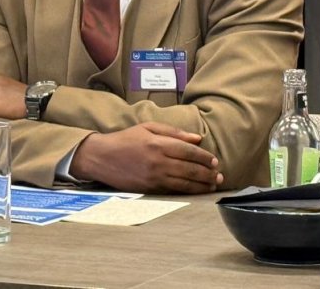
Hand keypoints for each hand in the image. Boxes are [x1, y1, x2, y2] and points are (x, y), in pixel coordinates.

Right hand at [70, 122, 223, 193]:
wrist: (101, 157)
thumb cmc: (125, 140)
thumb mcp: (147, 128)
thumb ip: (173, 132)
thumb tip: (197, 138)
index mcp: (157, 143)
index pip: (188, 150)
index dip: (204, 157)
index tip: (214, 160)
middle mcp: (158, 161)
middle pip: (190, 169)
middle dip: (207, 173)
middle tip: (219, 175)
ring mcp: (154, 177)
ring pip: (185, 183)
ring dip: (202, 185)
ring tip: (213, 185)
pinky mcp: (150, 188)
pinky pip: (174, 191)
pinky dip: (188, 191)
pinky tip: (196, 190)